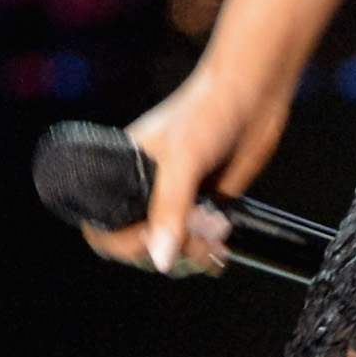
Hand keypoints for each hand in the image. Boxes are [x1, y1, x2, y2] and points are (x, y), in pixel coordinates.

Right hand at [82, 61, 291, 278]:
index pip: (102, 228)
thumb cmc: (206, 112)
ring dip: (193, 254)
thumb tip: (160, 260)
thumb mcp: (182, 160)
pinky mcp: (206, 207)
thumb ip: (168, 209)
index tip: (151, 239)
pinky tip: (223, 244)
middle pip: (139, 249)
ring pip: (171, 252)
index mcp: (123, 174)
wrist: (253, 96)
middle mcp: (146, 191)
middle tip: (196, 235)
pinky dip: (209, 254)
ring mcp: (178, 201)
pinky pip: (196, 247)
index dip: (121, 244)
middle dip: (168, 251)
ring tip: (217, 230)